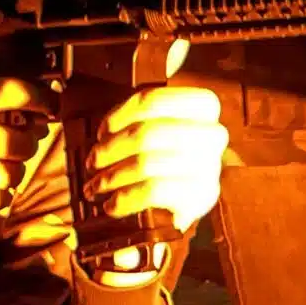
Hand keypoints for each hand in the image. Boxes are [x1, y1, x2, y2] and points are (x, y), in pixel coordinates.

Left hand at [74, 84, 227, 287]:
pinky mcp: (201, 197)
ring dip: (111, 177)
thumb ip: (137, 119)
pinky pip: (154, 192)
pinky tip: (112, 204)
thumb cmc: (163, 159)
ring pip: (147, 163)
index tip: (103, 132)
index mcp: (203, 107)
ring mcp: (210, 166)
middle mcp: (212, 134)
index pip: (153, 100)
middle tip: (92, 163)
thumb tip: (104, 132)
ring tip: (95, 187)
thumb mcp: (156, 130)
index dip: (121, 115)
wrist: (185, 204)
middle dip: (111, 150)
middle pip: (148, 133)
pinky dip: (125, 198)